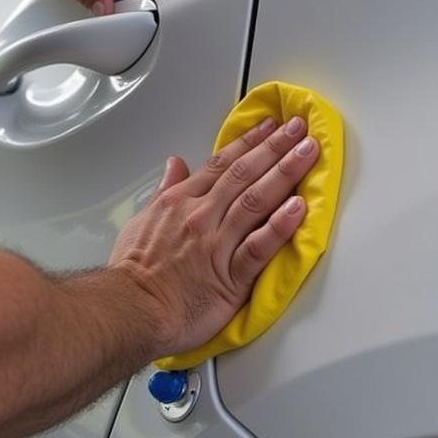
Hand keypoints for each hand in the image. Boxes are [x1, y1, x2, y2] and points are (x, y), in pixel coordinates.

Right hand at [110, 115, 318, 358]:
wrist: (130, 311)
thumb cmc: (134, 274)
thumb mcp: (141, 221)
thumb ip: (165, 191)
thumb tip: (175, 165)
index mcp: (181, 202)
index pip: (222, 163)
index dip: (250, 142)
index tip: (271, 126)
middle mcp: (202, 216)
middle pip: (244, 173)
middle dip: (275, 147)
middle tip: (300, 128)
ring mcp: (217, 244)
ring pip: (256, 201)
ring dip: (285, 173)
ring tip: (308, 153)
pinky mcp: (231, 277)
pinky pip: (259, 247)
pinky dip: (280, 226)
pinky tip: (299, 209)